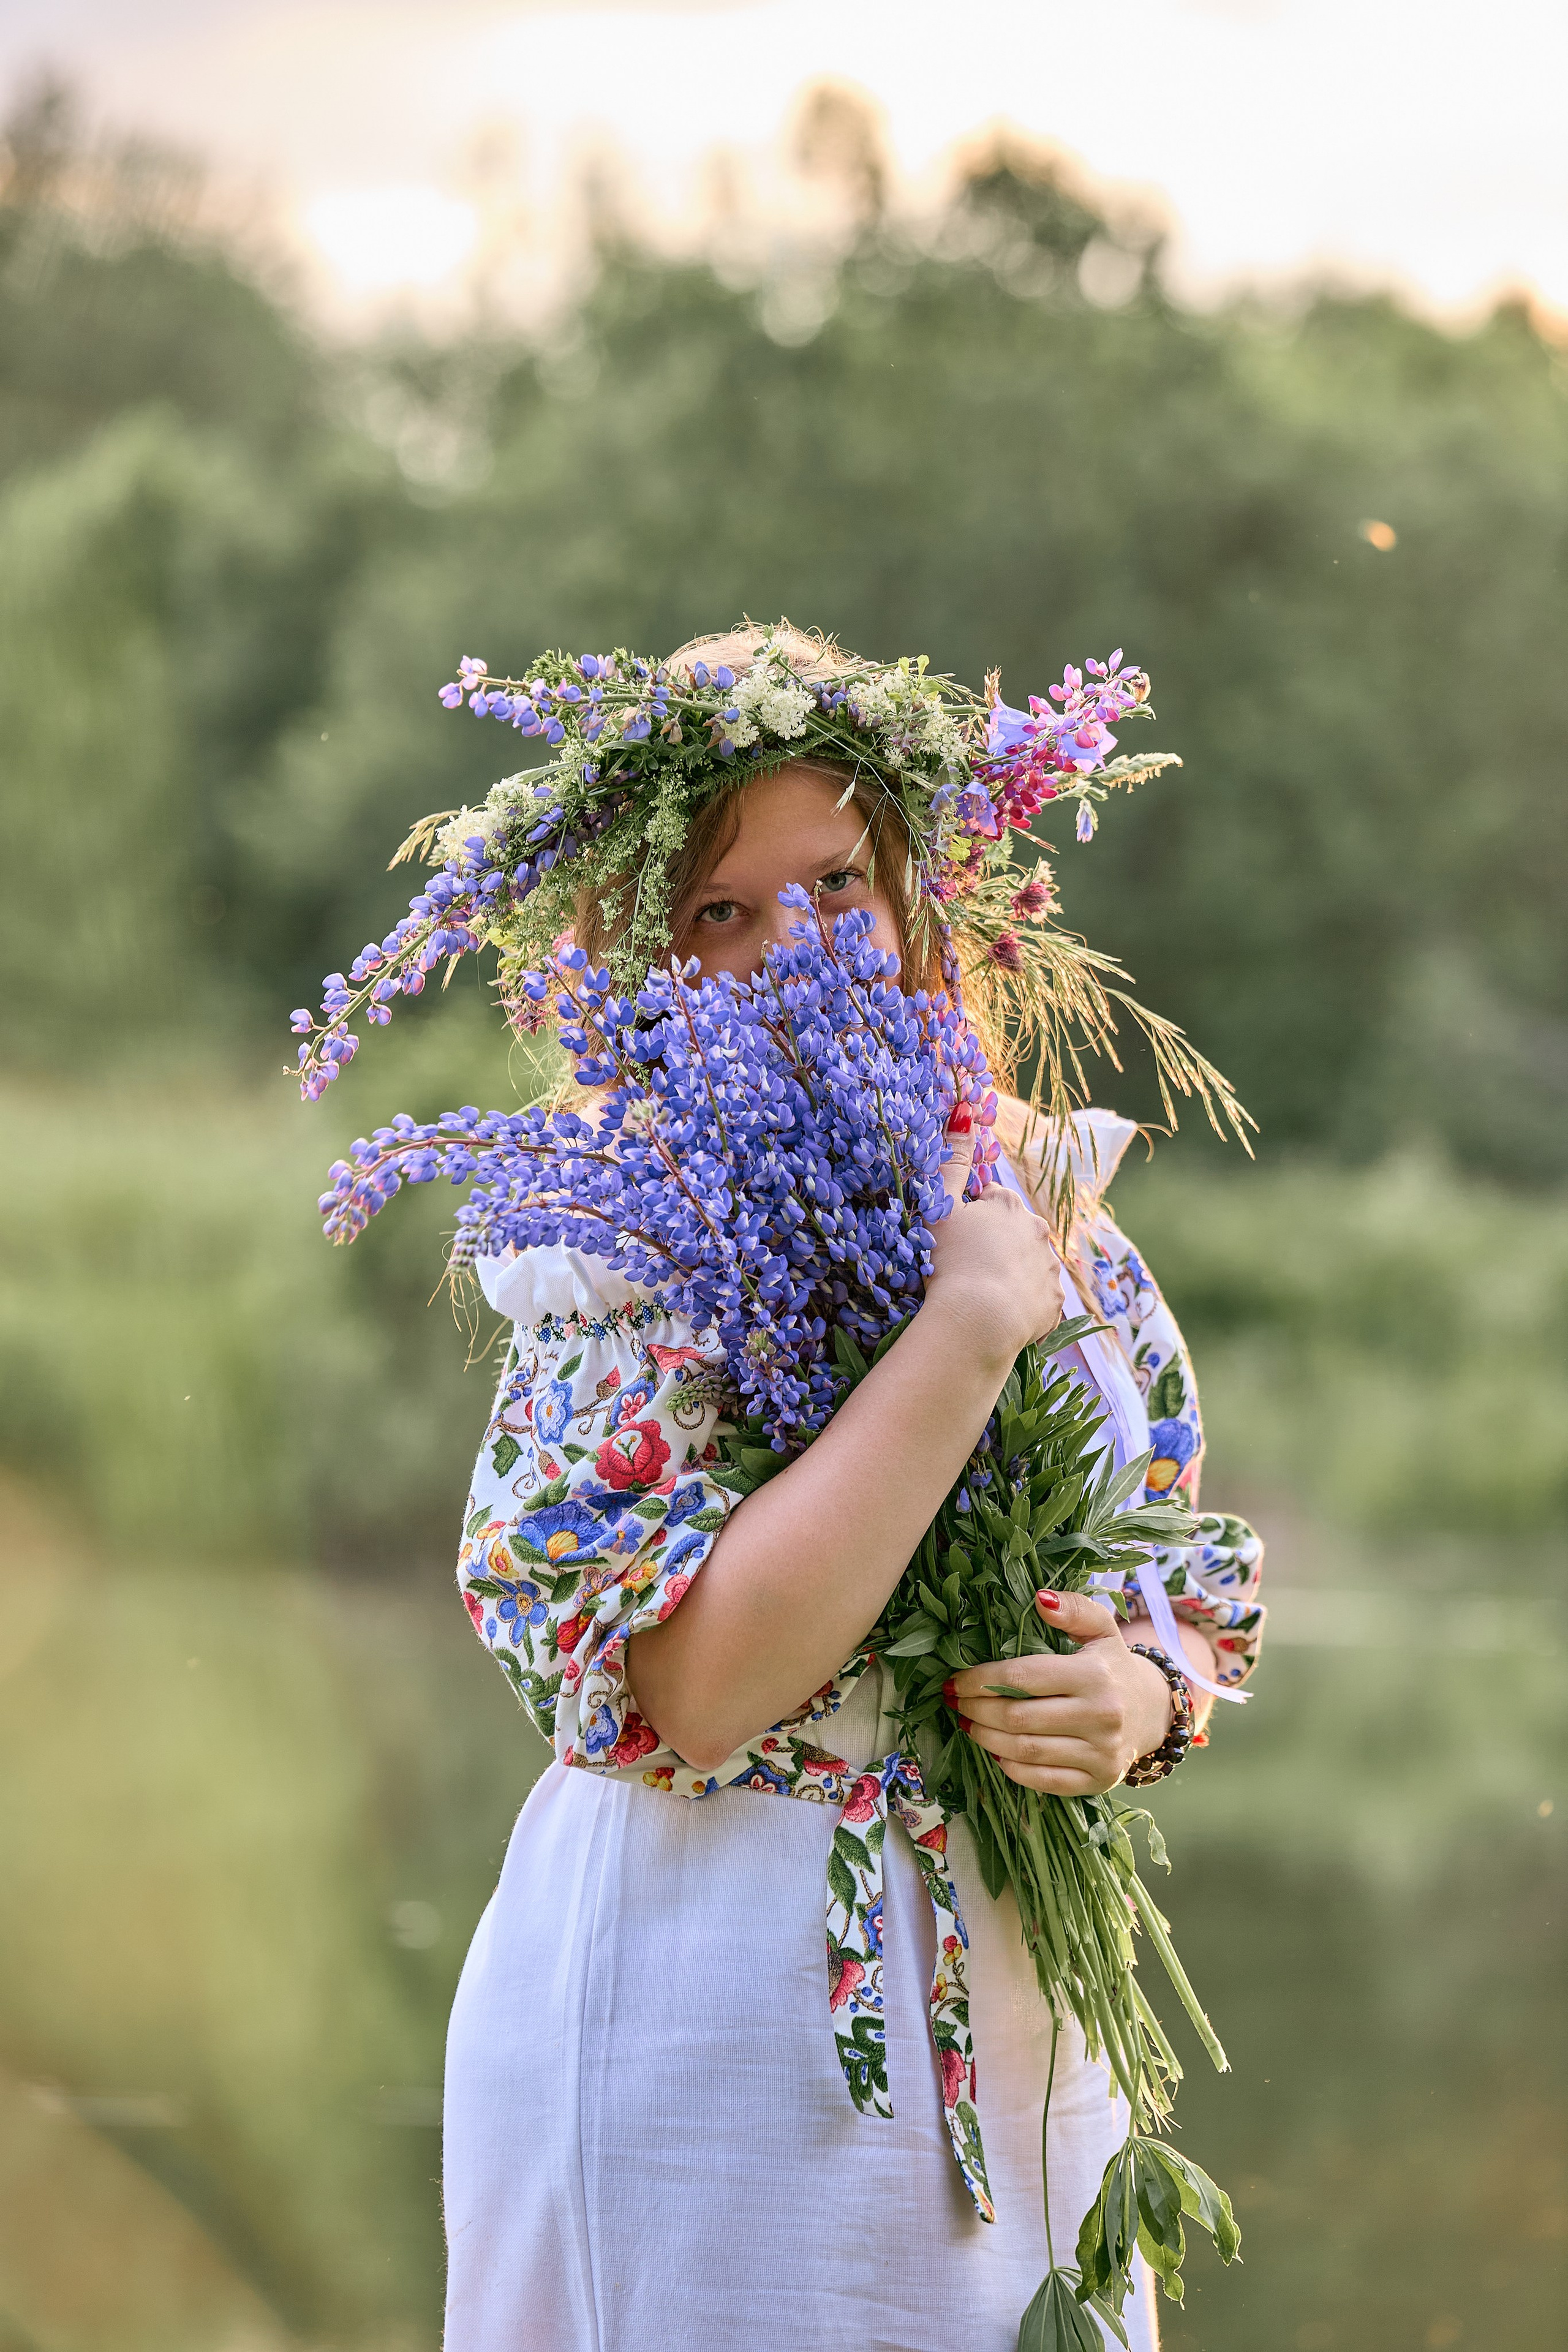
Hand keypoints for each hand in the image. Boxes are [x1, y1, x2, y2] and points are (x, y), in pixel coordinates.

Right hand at [925, 1111, 1064, 1361]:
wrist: (977, 1320)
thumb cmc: (951, 1261)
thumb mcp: (941, 1207)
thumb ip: (952, 1161)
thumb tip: (964, 1112)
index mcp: (1009, 1205)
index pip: (990, 1203)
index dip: (970, 1221)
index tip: (956, 1242)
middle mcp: (1038, 1230)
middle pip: (1013, 1233)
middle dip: (995, 1246)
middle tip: (967, 1269)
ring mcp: (1049, 1269)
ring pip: (1027, 1266)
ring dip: (1008, 1275)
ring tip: (981, 1295)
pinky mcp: (1054, 1304)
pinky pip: (1036, 1300)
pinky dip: (1020, 1305)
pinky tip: (999, 1314)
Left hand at [946, 1589, 1174, 1794]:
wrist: (1151, 1712)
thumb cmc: (1111, 1666)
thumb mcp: (1101, 1629)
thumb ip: (1073, 1609)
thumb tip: (1039, 1598)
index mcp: (1096, 1675)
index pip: (1023, 1678)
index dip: (981, 1680)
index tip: (955, 1680)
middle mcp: (1102, 1716)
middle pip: (1018, 1717)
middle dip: (976, 1710)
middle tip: (955, 1703)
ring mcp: (1101, 1753)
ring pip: (1025, 1750)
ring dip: (986, 1738)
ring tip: (967, 1724)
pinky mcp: (1098, 1781)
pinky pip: (1041, 1780)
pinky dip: (1011, 1767)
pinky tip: (996, 1751)